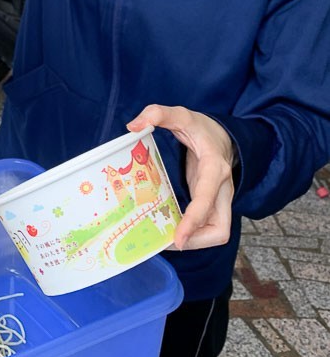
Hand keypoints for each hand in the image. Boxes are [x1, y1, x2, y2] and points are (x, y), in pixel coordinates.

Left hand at [126, 105, 234, 250]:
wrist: (224, 136)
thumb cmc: (202, 129)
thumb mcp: (182, 116)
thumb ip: (158, 114)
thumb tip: (132, 126)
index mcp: (214, 168)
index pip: (207, 199)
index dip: (193, 221)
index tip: (177, 238)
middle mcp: (222, 189)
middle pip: (220, 230)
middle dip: (195, 241)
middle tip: (167, 242)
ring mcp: (220, 200)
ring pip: (217, 233)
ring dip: (193, 242)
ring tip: (164, 240)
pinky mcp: (213, 206)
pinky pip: (207, 228)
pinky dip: (192, 235)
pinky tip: (169, 232)